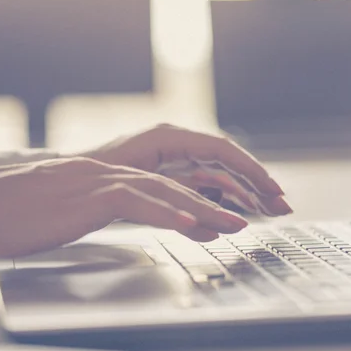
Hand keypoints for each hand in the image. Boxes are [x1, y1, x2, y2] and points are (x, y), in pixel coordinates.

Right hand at [0, 157, 247, 258]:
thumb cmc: (19, 214)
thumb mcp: (72, 212)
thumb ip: (106, 211)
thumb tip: (135, 221)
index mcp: (108, 175)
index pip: (166, 183)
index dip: (200, 198)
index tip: (226, 215)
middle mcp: (111, 171)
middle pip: (175, 182)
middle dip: (216, 200)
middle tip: (247, 215)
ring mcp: (101, 180)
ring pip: (165, 189)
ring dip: (205, 207)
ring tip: (236, 222)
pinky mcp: (89, 195)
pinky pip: (136, 202)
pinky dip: (166, 212)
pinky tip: (191, 222)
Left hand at [79, 124, 292, 213]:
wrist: (68, 180)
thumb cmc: (95, 173)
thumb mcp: (132, 177)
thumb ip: (170, 190)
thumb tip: (205, 212)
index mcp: (171, 138)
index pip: (222, 152)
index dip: (250, 171)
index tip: (271, 190)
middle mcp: (177, 144)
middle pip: (227, 163)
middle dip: (256, 183)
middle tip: (282, 205)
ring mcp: (174, 159)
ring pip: (218, 175)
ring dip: (244, 192)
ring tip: (269, 210)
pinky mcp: (170, 174)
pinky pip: (204, 184)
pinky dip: (223, 197)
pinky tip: (237, 208)